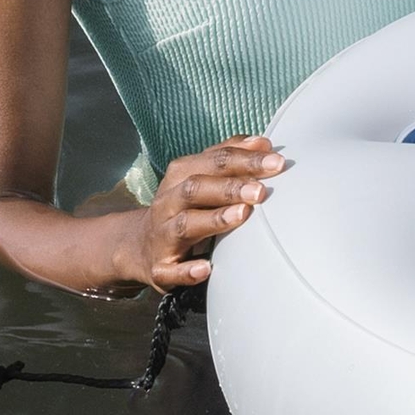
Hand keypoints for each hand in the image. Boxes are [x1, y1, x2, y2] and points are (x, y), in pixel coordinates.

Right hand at [118, 135, 285, 289]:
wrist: (138, 245)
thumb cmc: (183, 205)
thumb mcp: (200, 176)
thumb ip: (229, 157)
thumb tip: (263, 143)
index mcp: (181, 175)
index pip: (213, 161)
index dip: (245, 160)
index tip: (276, 162)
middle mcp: (169, 202)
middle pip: (196, 188)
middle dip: (229, 188)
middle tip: (260, 191)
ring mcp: (162, 234)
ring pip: (185, 224)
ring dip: (214, 220)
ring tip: (242, 215)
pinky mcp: (160, 267)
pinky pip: (171, 270)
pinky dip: (188, 270)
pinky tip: (206, 268)